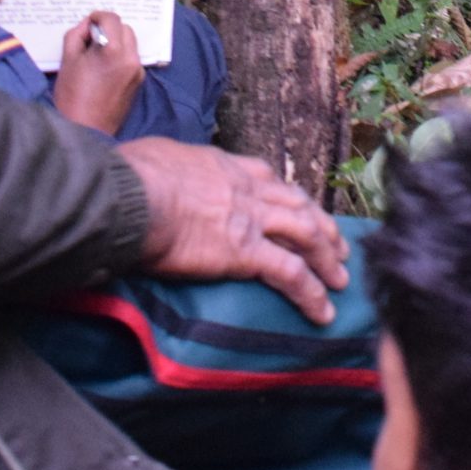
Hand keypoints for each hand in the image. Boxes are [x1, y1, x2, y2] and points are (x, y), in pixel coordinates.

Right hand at [53, 11, 143, 135]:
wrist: (85, 130)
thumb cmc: (72, 97)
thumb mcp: (68, 59)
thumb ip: (77, 34)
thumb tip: (88, 25)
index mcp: (113, 50)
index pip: (112, 19)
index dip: (98, 17)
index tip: (89, 22)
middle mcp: (130, 58)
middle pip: (125, 28)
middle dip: (109, 28)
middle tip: (91, 39)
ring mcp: (137, 71)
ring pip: (131, 43)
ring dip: (117, 41)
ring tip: (98, 55)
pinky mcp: (138, 82)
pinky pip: (132, 59)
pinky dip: (121, 56)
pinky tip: (106, 69)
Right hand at [118, 138, 351, 325]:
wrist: (130, 198)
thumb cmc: (130, 178)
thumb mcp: (157, 157)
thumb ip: (170, 169)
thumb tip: (157, 175)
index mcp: (226, 166)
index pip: (270, 180)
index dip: (290, 197)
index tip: (302, 209)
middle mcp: (247, 189)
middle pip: (299, 206)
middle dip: (323, 228)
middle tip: (339, 247)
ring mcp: (251, 220)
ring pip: (306, 237)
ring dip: (328, 259)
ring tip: (341, 282)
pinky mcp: (246, 253)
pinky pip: (292, 275)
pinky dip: (312, 293)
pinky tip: (323, 312)